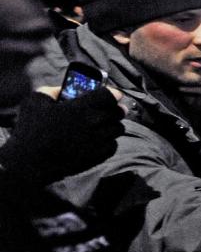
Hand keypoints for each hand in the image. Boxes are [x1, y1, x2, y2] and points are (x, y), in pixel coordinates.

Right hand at [0, 87, 124, 185]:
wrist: (30, 162)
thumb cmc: (30, 129)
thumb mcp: (36, 100)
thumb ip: (53, 90)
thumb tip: (64, 89)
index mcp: (82, 107)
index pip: (111, 95)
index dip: (114, 93)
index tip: (113, 93)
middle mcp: (95, 123)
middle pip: (119, 112)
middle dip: (116, 108)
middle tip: (111, 108)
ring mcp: (99, 141)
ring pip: (118, 129)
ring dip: (113, 124)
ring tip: (105, 124)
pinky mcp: (98, 156)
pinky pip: (113, 145)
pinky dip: (109, 141)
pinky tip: (100, 139)